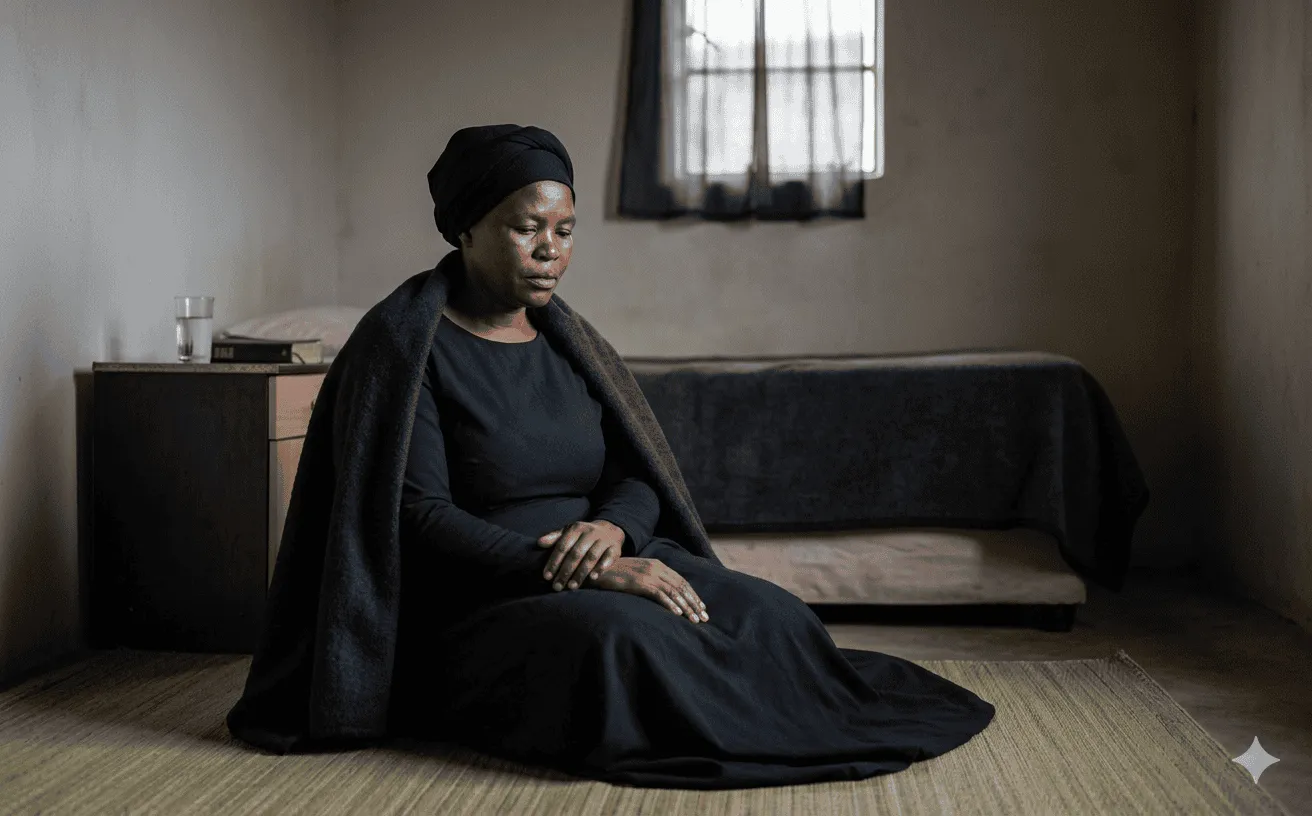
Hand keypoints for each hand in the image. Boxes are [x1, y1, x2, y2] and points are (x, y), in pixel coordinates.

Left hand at [538, 520, 624, 591]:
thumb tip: (539, 543)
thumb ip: (554, 538)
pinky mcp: (615, 547)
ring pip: (591, 557)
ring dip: (581, 572)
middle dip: (565, 571)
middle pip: (576, 554)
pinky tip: (593, 578)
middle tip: (557, 586)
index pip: (562, 546)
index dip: (554, 562)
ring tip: (572, 586)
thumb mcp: (569, 532)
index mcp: (576, 529)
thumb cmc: (582, 535)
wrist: (609, 530)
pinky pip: (609, 558)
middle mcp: (590, 533)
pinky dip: (601, 567)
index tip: (547, 577)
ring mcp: (604, 539)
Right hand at [590, 557, 708, 623]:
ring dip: (686, 607)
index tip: (701, 607)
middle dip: (694, 603)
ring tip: (695, 620)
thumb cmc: (616, 574)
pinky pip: (659, 594)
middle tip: (704, 617)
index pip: (681, 581)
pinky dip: (670, 604)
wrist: (597, 568)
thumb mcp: (637, 573)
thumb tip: (664, 594)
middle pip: (681, 587)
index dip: (693, 595)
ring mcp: (648, 574)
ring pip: (673, 592)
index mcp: (658, 564)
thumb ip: (651, 579)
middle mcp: (656, 567)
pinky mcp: (640, 582)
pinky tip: (677, 614)